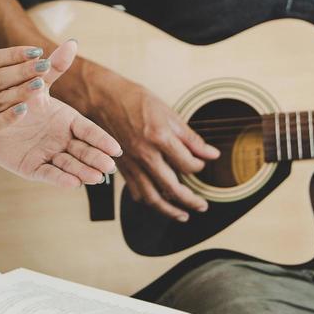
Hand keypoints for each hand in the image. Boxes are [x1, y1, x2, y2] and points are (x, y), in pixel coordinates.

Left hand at [0, 40, 121, 186]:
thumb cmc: (17, 98)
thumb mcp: (37, 83)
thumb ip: (55, 68)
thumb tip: (72, 42)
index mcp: (67, 120)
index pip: (88, 131)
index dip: (102, 140)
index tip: (116, 149)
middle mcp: (61, 139)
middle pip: (83, 150)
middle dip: (96, 159)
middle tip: (108, 167)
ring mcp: (48, 154)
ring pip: (69, 164)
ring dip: (82, 171)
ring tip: (94, 177)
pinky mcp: (32, 167)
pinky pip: (48, 173)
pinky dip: (60, 178)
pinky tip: (73, 183)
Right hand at [85, 65, 219, 221]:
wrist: (101, 98)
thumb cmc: (133, 100)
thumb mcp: (167, 112)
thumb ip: (190, 137)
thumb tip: (211, 153)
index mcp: (160, 137)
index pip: (187, 164)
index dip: (199, 167)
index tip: (202, 165)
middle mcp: (145, 154)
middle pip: (172, 187)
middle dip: (191, 200)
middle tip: (202, 205)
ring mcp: (131, 163)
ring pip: (152, 197)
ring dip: (169, 210)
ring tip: (183, 215)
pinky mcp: (121, 167)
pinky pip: (135, 191)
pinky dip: (147, 200)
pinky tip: (156, 201)